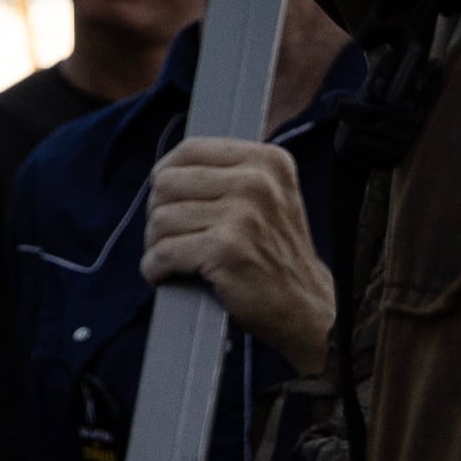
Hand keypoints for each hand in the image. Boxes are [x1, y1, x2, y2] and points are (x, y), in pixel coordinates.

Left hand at [140, 136, 336, 378]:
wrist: (305, 310)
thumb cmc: (273, 256)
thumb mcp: (265, 200)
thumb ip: (225, 175)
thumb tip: (165, 170)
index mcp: (267, 162)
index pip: (190, 150)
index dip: (166, 175)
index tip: (165, 199)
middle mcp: (258, 182)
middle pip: (167, 183)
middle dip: (157, 213)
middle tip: (168, 238)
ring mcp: (243, 215)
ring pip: (161, 218)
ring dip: (155, 245)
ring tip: (171, 260)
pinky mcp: (227, 249)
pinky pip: (164, 252)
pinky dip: (155, 268)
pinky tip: (164, 276)